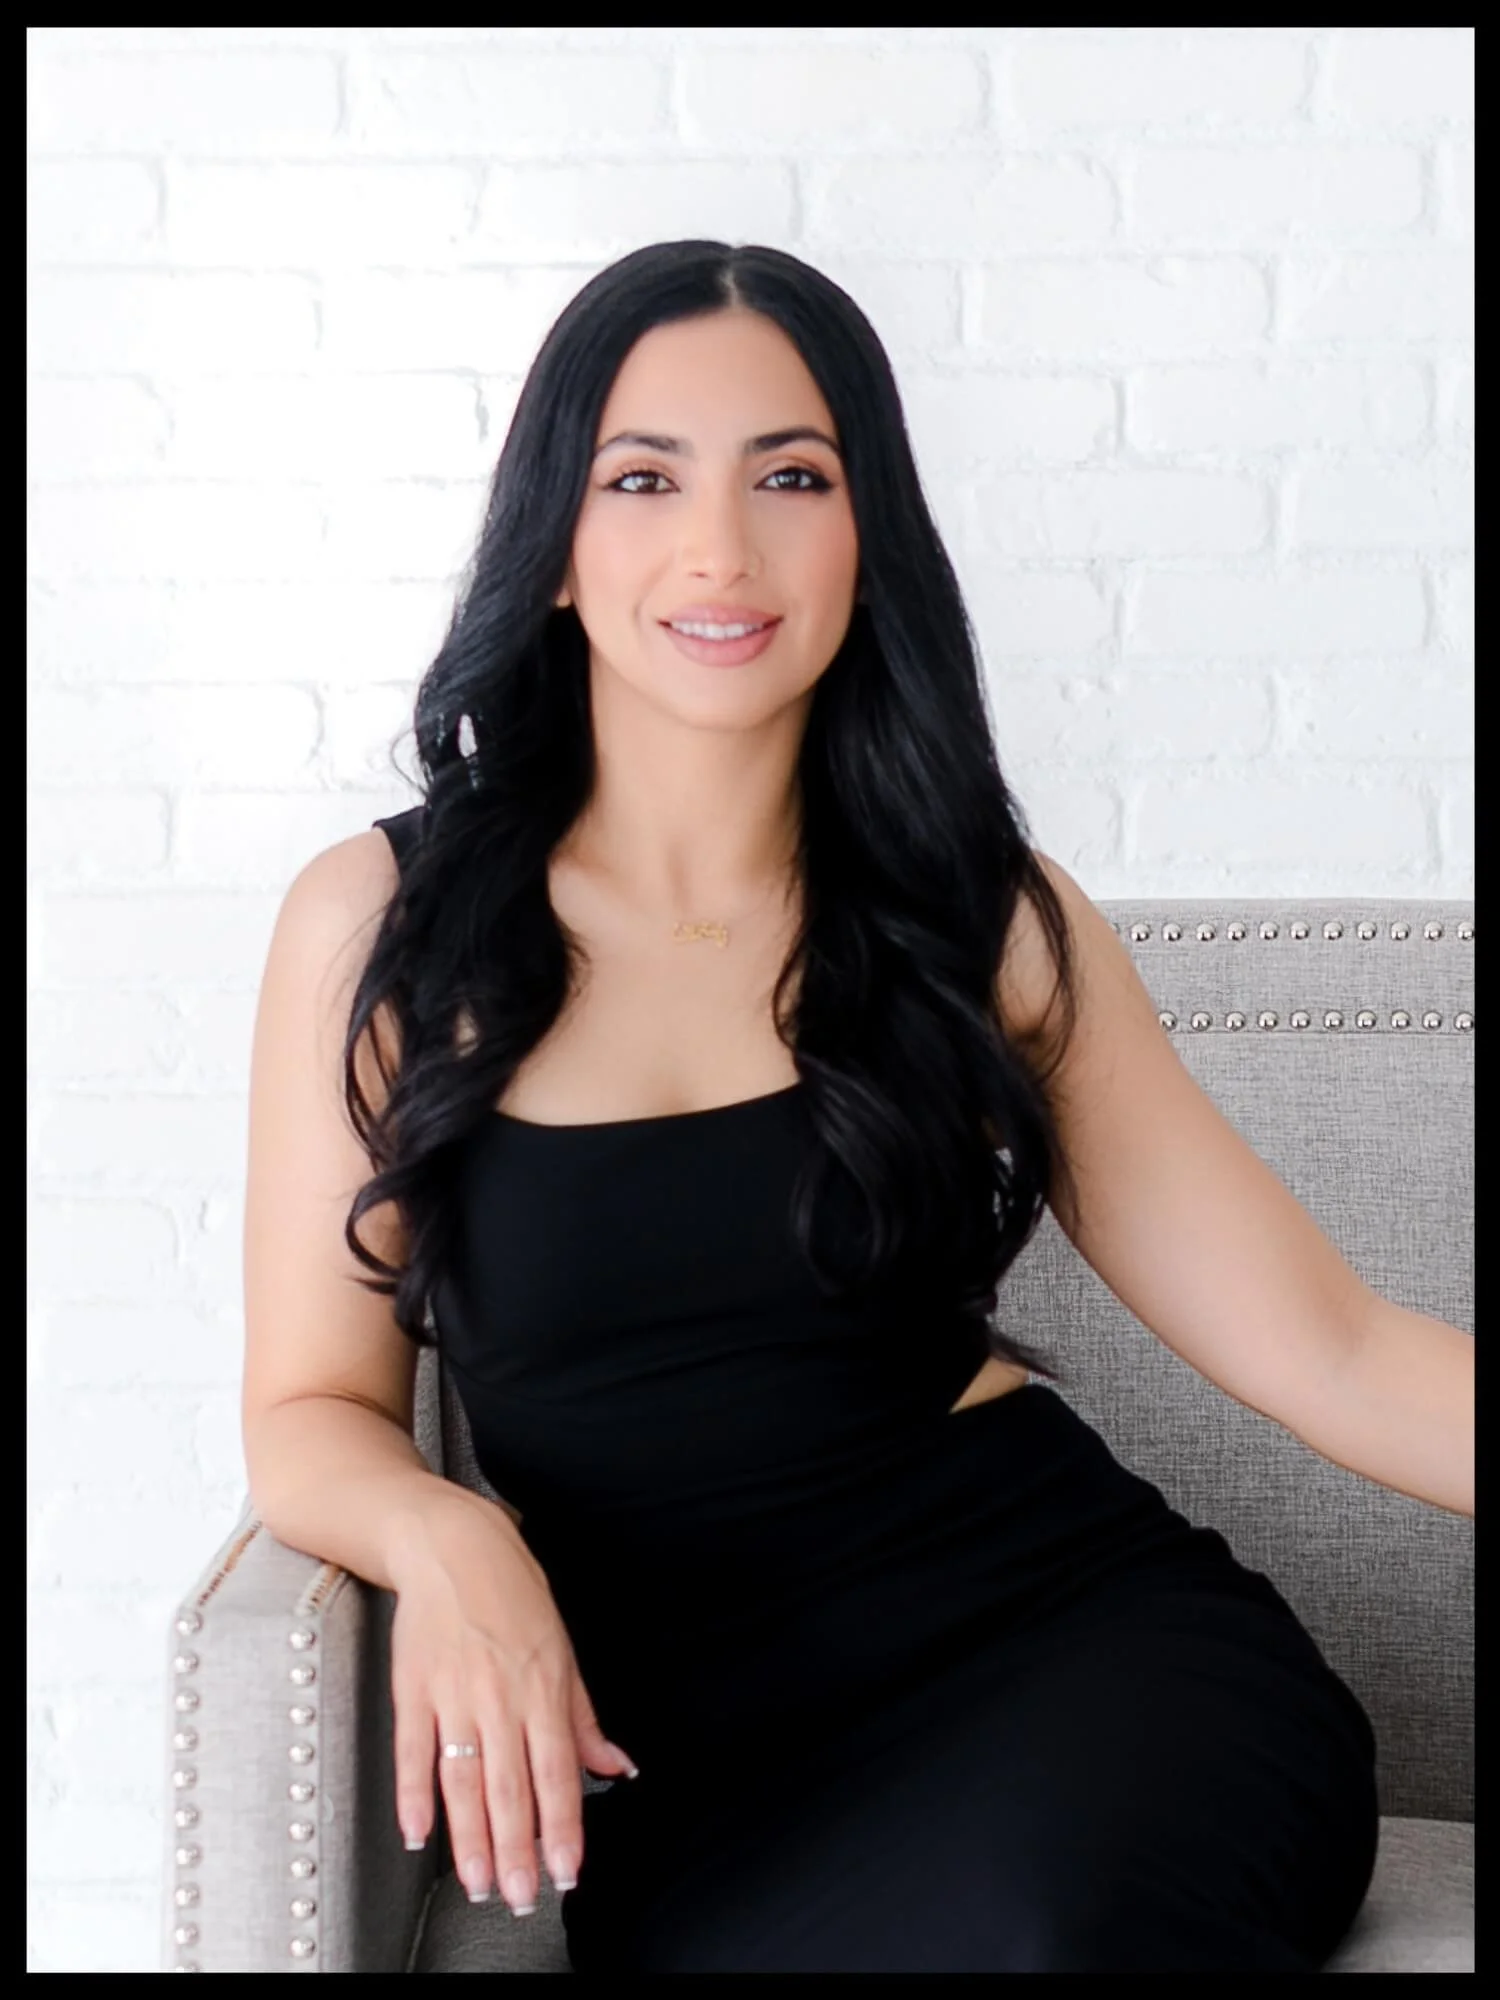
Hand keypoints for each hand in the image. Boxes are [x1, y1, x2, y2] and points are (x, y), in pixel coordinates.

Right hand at [388, 1488, 637, 1913]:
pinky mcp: (413, 1686)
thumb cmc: (513, 1595)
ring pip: (464, 1778)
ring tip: (478, 1882)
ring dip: (471, 1837)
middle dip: (517, 1848)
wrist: (453, 1546)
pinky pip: (412, 1749)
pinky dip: (414, 1793)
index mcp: (544, 1688)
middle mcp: (501, 1695)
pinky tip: (419, 1832)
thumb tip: (617, 1767)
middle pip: (510, 1786)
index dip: (563, 1826)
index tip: (566, 1871)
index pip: (558, 1771)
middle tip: (521, 1895)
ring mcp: (454, 1692)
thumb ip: (584, 1718)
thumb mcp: (562, 1651)